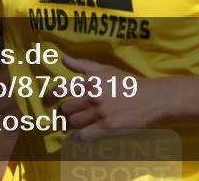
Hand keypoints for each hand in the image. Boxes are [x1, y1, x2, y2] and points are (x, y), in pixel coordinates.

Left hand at [49, 55, 166, 140]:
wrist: (152, 98)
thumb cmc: (128, 82)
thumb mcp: (106, 70)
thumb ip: (83, 65)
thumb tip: (64, 59)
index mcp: (91, 81)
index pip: (62, 89)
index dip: (49, 96)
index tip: (46, 101)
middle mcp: (93, 96)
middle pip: (65, 109)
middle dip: (62, 114)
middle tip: (63, 116)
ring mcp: (100, 113)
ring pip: (73, 123)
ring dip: (70, 126)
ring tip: (72, 126)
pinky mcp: (107, 127)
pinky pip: (84, 136)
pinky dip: (77, 139)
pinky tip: (78, 138)